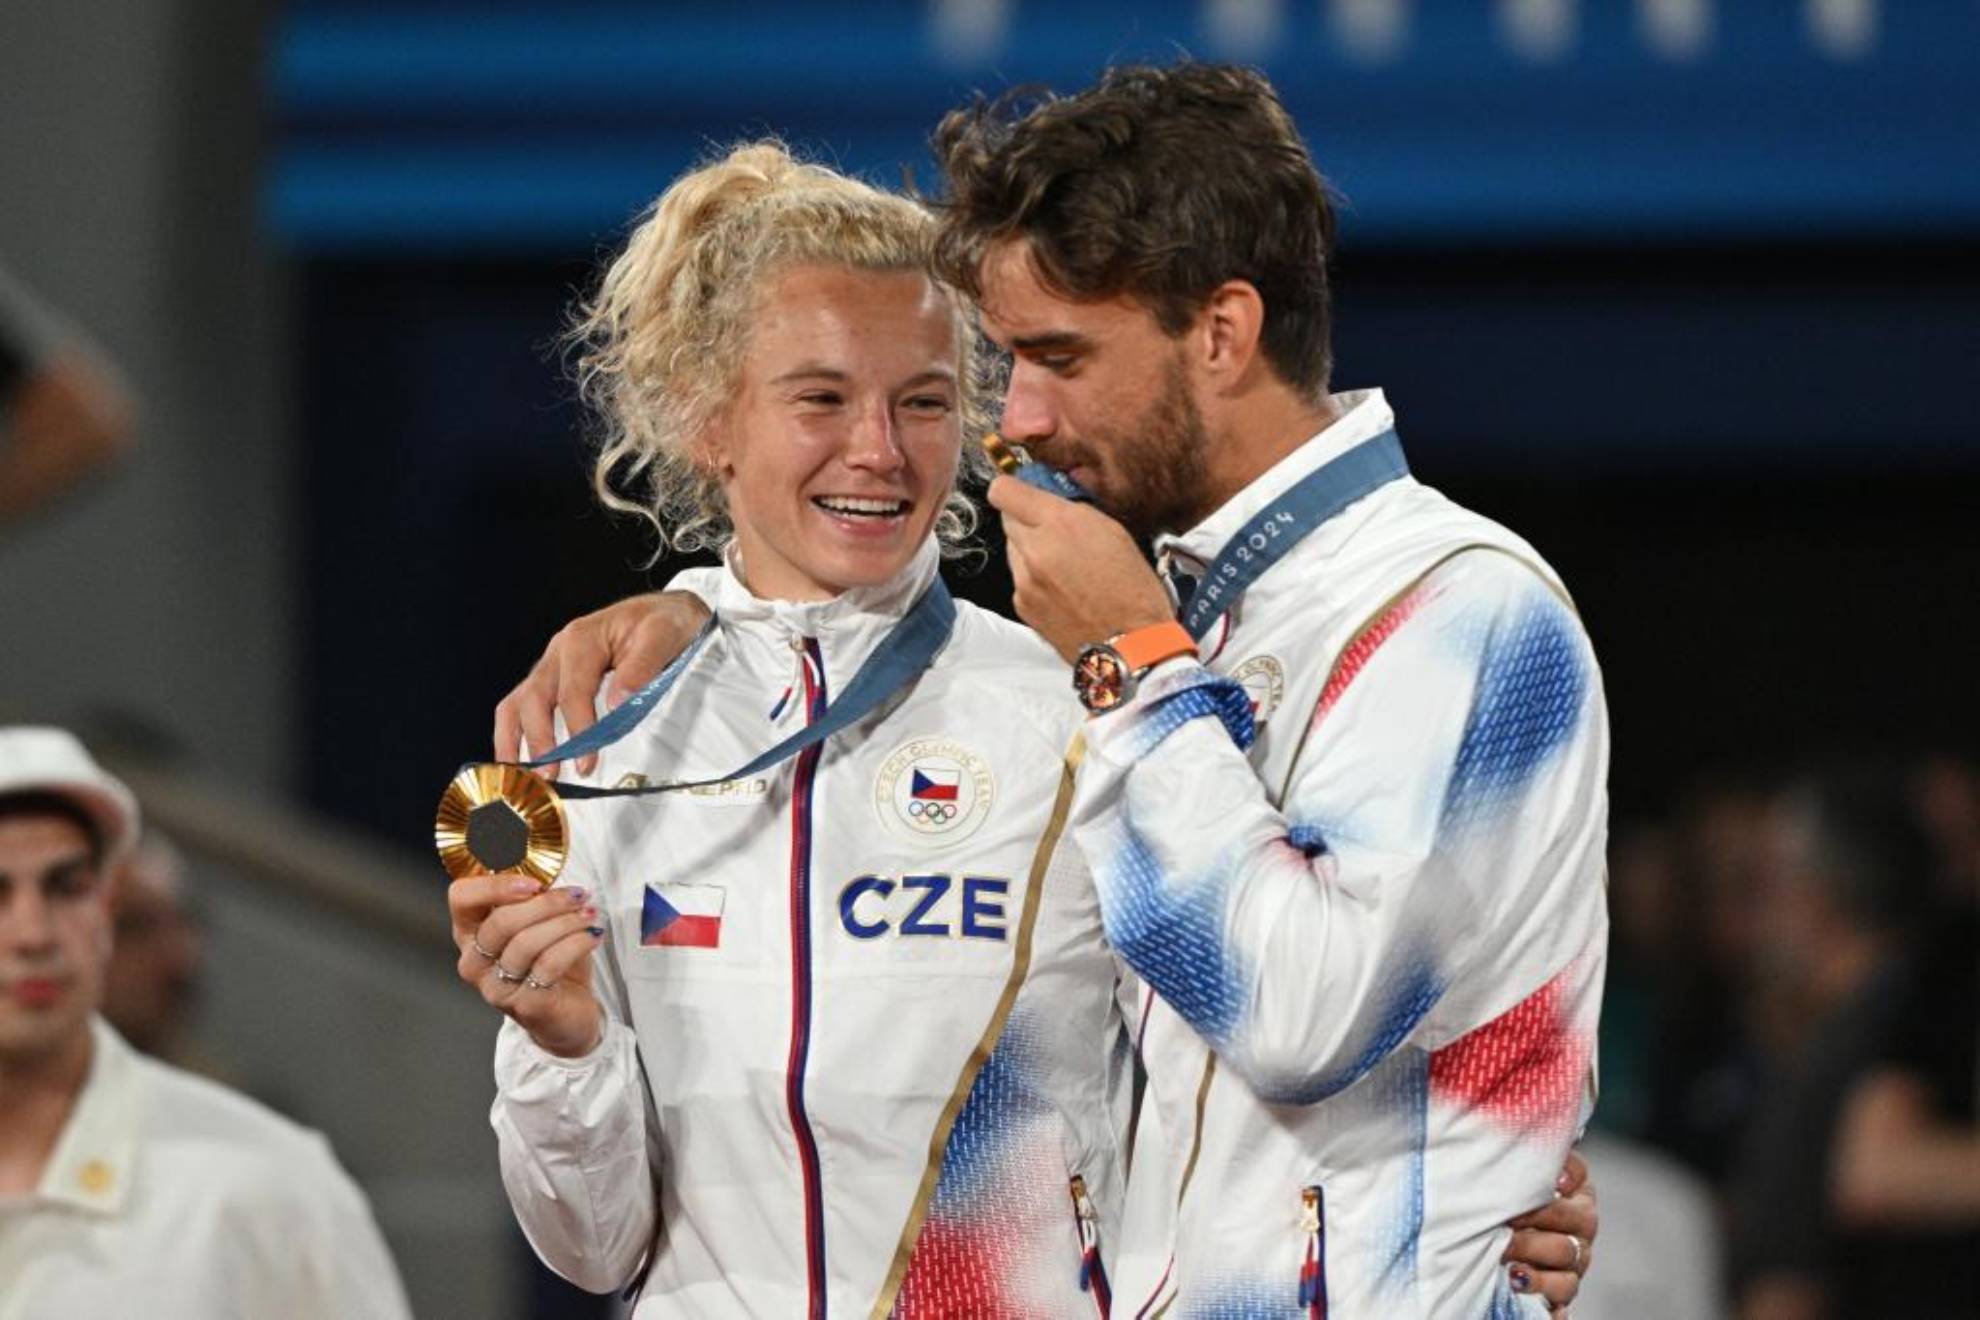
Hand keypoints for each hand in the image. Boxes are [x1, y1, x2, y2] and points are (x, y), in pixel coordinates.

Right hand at [450, 875, 605, 1057]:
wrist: (567, 1014)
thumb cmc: (550, 962)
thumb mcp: (538, 923)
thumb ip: (534, 898)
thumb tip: (551, 870)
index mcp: (470, 933)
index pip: (461, 898)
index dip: (495, 885)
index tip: (534, 882)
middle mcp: (474, 962)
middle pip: (502, 922)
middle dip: (547, 903)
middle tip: (579, 895)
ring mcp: (495, 987)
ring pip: (527, 943)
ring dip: (566, 922)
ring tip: (590, 914)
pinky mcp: (524, 1005)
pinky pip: (549, 964)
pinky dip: (576, 944)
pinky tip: (592, 936)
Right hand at [492, 590, 713, 776]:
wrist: (668, 612)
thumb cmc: (664, 623)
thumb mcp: (663, 636)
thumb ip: (641, 667)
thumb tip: (618, 703)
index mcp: (583, 638)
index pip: (572, 691)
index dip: (578, 729)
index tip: (586, 762)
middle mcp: (559, 651)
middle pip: (535, 698)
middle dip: (539, 740)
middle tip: (549, 775)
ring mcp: (553, 665)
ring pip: (518, 702)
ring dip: (516, 740)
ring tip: (523, 776)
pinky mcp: (554, 678)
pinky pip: (522, 705)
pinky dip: (514, 733)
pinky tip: (518, 760)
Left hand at [988, 475, 1173, 662]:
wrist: (1131, 645)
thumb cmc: (1133, 591)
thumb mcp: (1114, 532)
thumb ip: (1075, 511)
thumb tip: (1051, 498)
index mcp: (1060, 525)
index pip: (1004, 491)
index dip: (1012, 488)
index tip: (1023, 492)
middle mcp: (1035, 550)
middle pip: (1007, 518)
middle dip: (1027, 519)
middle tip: (1054, 531)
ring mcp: (1024, 580)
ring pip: (1012, 549)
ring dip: (1030, 549)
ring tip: (1064, 566)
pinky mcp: (1021, 604)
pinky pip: (1018, 578)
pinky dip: (1033, 579)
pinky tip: (1061, 589)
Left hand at [1502, 1149, 1597, 1313]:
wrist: (1507, 1245)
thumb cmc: (1509, 1201)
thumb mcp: (1515, 1178)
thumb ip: (1521, 1159)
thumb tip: (1512, 1132)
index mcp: (1575, 1191)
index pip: (1578, 1175)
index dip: (1565, 1176)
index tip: (1552, 1181)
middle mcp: (1584, 1224)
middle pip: (1574, 1218)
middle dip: (1537, 1216)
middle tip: (1506, 1217)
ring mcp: (1578, 1258)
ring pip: (1566, 1255)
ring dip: (1532, 1251)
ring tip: (1501, 1249)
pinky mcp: (1565, 1288)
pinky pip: (1562, 1292)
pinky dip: (1541, 1288)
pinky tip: (1517, 1280)